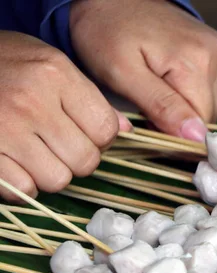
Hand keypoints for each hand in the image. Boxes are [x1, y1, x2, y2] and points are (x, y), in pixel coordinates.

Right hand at [0, 31, 122, 201]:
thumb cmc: (6, 61)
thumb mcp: (50, 63)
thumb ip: (89, 96)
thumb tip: (126, 129)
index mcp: (56, 76)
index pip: (106, 129)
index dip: (103, 138)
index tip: (87, 133)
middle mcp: (32, 102)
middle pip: (86, 160)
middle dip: (81, 159)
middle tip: (63, 146)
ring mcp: (5, 129)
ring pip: (58, 179)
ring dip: (54, 173)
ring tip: (41, 155)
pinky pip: (23, 188)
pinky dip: (25, 184)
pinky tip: (19, 165)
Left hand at [70, 0, 216, 141]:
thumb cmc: (105, 33)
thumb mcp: (122, 74)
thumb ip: (161, 106)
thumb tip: (196, 136)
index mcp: (195, 61)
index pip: (200, 123)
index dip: (174, 133)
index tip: (146, 126)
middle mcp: (215, 55)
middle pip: (207, 115)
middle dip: (178, 122)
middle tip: (146, 110)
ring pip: (209, 106)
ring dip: (184, 111)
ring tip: (155, 96)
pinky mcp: (216, 51)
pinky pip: (208, 91)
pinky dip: (188, 97)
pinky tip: (167, 87)